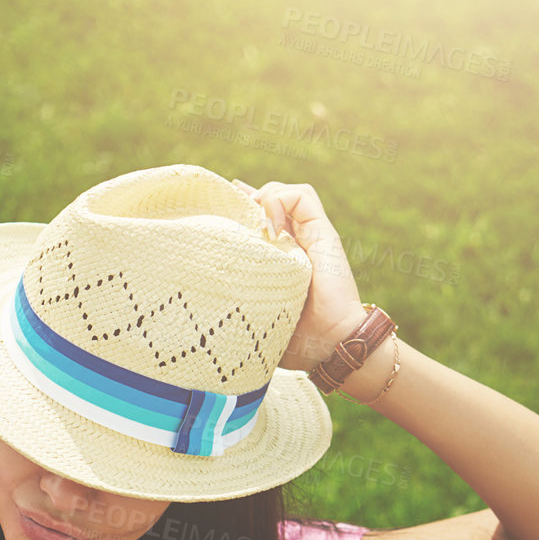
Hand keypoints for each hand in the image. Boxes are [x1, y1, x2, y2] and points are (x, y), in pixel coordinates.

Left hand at [230, 178, 368, 371]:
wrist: (330, 346)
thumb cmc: (295, 342)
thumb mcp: (258, 316)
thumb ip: (240, 303)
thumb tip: (207, 303)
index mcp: (282, 260)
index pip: (261, 220)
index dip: (240, 210)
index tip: (216, 211)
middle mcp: (297, 243)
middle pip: (270, 200)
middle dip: (246, 199)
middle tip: (227, 212)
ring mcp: (311, 236)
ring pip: (286, 193)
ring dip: (264, 197)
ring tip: (251, 222)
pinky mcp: (323, 234)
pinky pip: (302, 196)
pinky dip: (280, 200)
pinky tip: (267, 226)